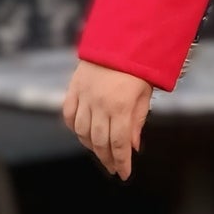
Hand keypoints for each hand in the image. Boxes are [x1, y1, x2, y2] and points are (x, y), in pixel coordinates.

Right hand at [62, 60, 153, 179]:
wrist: (119, 39)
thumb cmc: (138, 67)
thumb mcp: (144, 94)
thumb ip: (137, 121)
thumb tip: (133, 147)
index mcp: (121, 105)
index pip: (118, 143)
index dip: (121, 161)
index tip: (123, 174)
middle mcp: (100, 103)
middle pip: (99, 141)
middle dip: (107, 158)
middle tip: (113, 167)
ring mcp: (84, 96)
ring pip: (82, 131)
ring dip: (91, 146)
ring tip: (101, 153)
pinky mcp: (73, 89)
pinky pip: (69, 115)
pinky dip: (75, 128)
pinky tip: (84, 135)